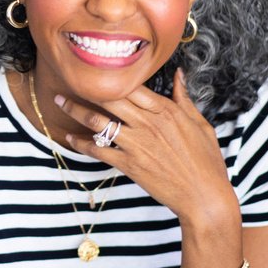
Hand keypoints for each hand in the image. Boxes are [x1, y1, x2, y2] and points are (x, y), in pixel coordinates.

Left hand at [56, 69, 236, 226]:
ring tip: (60, 102)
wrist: (204, 197)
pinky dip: (81, 143)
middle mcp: (148, 123)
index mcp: (166, 110)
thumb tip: (179, 75)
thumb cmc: (206, 162)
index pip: (133, 85)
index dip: (112, 75)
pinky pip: (98, 150)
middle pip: (110, 97)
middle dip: (87, 87)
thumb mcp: (200, 125)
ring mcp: (137, 143)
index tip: (98, 69)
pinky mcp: (129, 164)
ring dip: (75, 110)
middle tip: (69, 79)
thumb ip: (184, 99)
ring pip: (98, 120)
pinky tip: (71, 138)